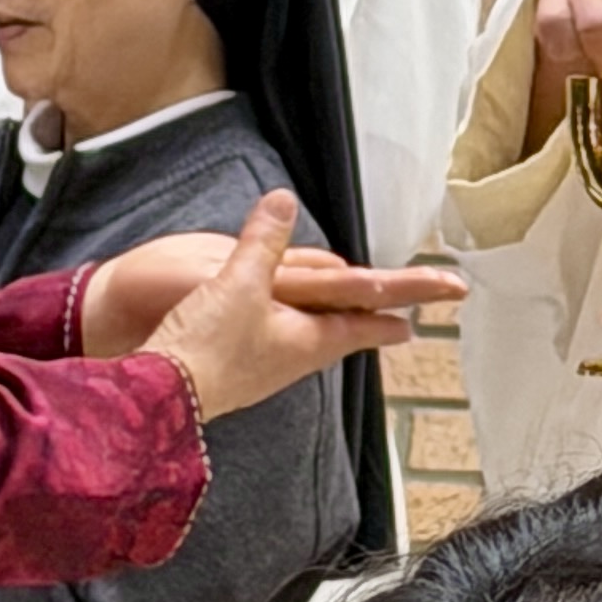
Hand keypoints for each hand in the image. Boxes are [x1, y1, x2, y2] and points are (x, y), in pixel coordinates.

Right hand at [82, 198, 462, 417]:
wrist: (159, 399)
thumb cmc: (206, 347)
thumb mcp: (238, 283)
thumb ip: (263, 242)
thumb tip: (284, 201)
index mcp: (309, 336)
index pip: (369, 312)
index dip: (406, 298)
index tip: (443, 295)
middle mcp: (296, 354)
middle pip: (347, 329)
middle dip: (377, 317)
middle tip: (409, 314)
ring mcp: (269, 366)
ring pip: (317, 337)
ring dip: (342, 322)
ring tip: (359, 317)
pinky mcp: (241, 369)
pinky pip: (285, 342)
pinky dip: (302, 327)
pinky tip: (289, 327)